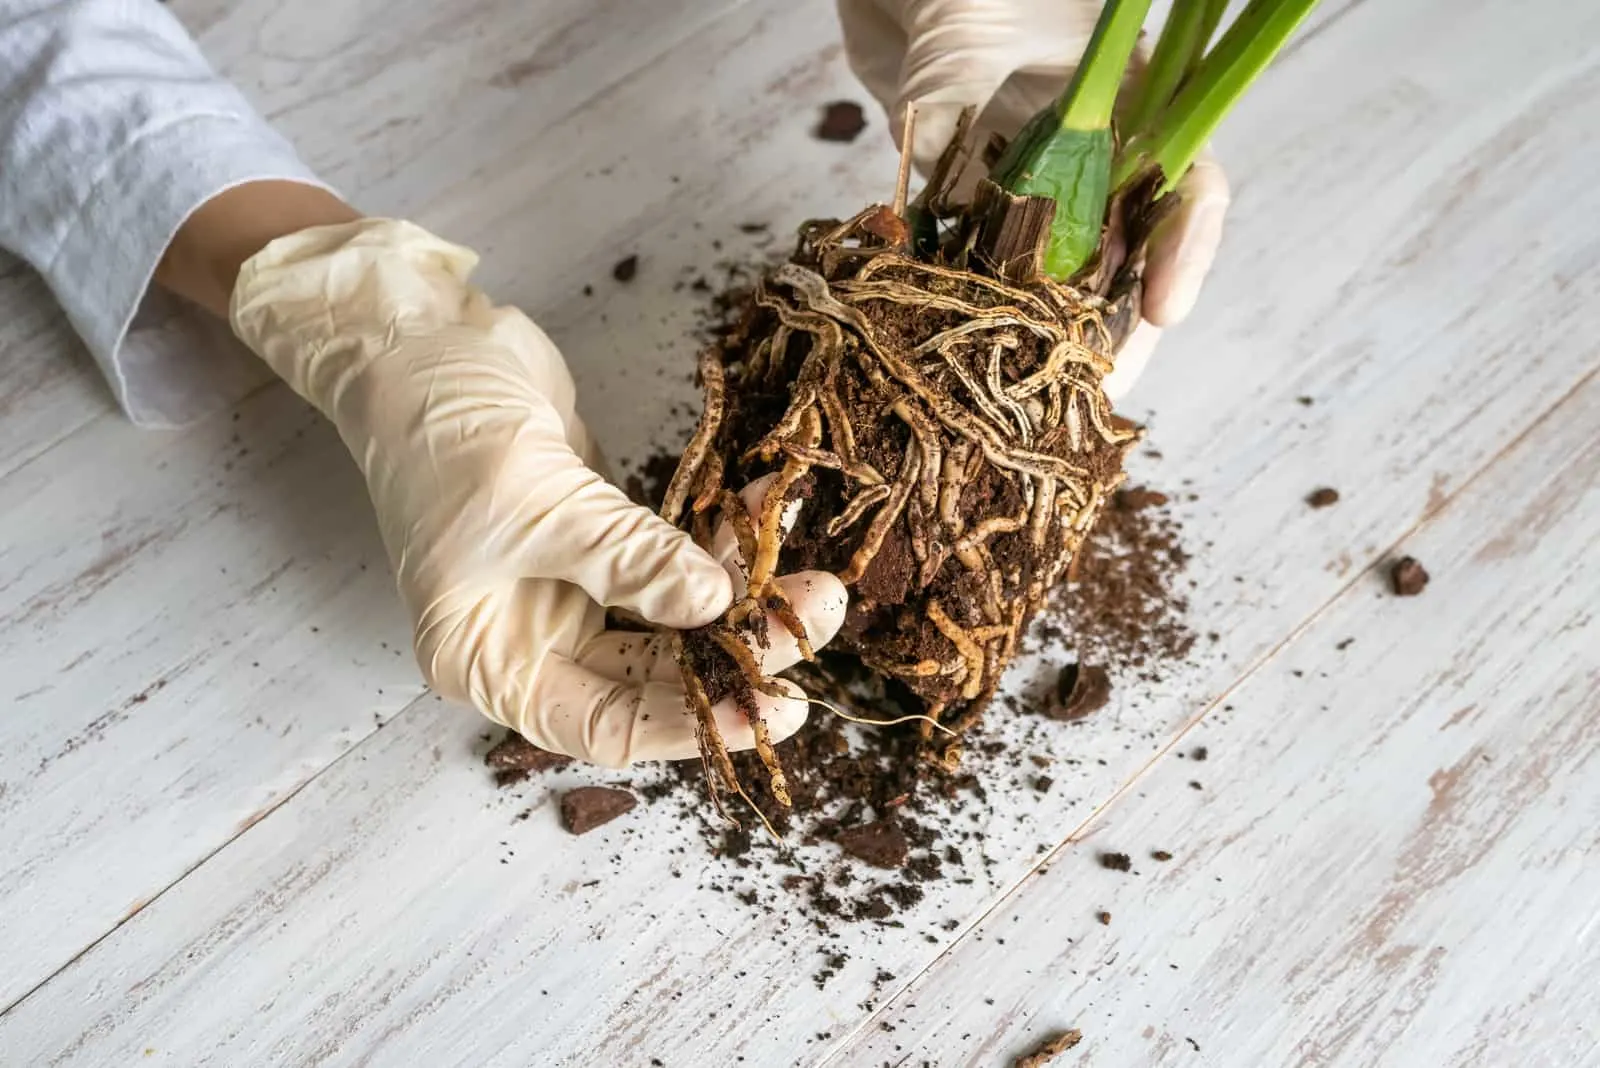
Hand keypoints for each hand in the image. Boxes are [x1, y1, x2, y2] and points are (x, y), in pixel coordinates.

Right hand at [228, 217, 846, 765]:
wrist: (418, 340)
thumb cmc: (440, 431)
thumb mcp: (534, 503)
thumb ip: (626, 558)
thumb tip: (714, 605)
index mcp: (490, 661)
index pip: (607, 728)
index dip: (694, 724)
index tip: (774, 706)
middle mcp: (530, 639)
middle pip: (653, 676)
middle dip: (736, 652)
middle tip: (814, 618)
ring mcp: (567, 587)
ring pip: (673, 618)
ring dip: (741, 595)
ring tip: (815, 575)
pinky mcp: (599, 536)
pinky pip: (672, 555)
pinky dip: (718, 539)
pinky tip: (767, 512)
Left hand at [835, 0, 1229, 397]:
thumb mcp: (968, 38)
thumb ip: (960, 110)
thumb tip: (940, 191)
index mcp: (1128, 104)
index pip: (1183, 185)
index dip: (1182, 251)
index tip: (1164, 309)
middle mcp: (1089, 153)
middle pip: (1125, 255)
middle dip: (1116, 330)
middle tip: (1100, 393)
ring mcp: (1030, 183)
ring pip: (1059, 279)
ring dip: (1052, 339)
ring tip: (1044, 402)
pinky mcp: (966, 202)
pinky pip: (981, 272)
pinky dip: (977, 317)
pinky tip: (971, 365)